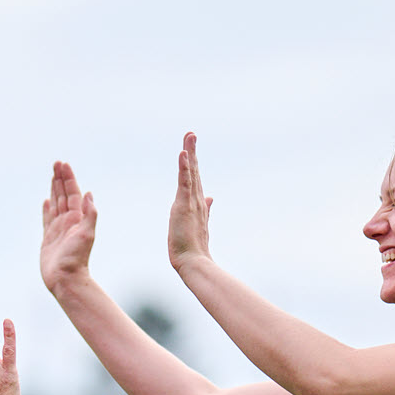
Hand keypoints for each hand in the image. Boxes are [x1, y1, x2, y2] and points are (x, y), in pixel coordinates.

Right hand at [39, 161, 98, 292]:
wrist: (66, 279)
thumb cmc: (76, 259)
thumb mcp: (86, 235)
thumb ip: (89, 215)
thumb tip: (89, 194)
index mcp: (76, 218)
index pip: (72, 193)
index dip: (68, 178)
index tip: (63, 165)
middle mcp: (68, 221)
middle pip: (63, 195)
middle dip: (60, 179)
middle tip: (57, 163)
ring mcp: (58, 229)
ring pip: (56, 204)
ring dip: (54, 190)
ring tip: (52, 177)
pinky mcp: (49, 238)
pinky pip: (47, 219)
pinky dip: (47, 209)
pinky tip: (46, 202)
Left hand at [168, 132, 213, 271]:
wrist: (193, 261)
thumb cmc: (193, 247)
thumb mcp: (199, 224)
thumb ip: (206, 209)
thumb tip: (211, 197)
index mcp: (197, 204)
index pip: (194, 179)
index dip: (192, 163)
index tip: (190, 148)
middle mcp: (196, 200)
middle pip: (194, 171)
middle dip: (191, 151)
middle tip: (190, 134)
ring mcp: (191, 201)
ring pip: (190, 172)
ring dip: (189, 153)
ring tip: (189, 136)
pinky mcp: (185, 205)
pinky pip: (185, 182)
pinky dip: (184, 167)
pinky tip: (183, 154)